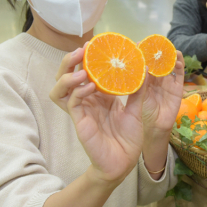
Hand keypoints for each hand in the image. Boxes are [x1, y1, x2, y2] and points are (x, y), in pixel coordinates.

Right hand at [50, 46, 148, 184]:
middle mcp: (87, 100)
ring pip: (61, 89)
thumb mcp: (137, 109)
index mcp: (100, 95)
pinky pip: (73, 103)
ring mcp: (81, 110)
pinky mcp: (80, 122)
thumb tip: (145, 67)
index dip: (88, 58)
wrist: (124, 161)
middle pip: (67, 76)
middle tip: (82, 50)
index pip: (87, 71)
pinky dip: (78, 92)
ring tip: (82, 70)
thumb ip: (138, 90)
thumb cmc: (129, 137)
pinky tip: (89, 86)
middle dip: (70, 61)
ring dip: (68, 76)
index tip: (96, 44)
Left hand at [141, 51, 184, 133]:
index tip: (139, 43)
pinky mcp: (177, 89)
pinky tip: (177, 59)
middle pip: (157, 63)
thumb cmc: (142, 115)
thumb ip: (138, 86)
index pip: (144, 64)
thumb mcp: (136, 99)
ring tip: (168, 48)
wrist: (155, 129)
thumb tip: (140, 69)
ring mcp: (167, 83)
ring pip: (169, 66)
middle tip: (155, 42)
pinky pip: (180, 75)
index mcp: (144, 81)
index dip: (143, 54)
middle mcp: (156, 80)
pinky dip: (179, 66)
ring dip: (169, 57)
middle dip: (156, 52)